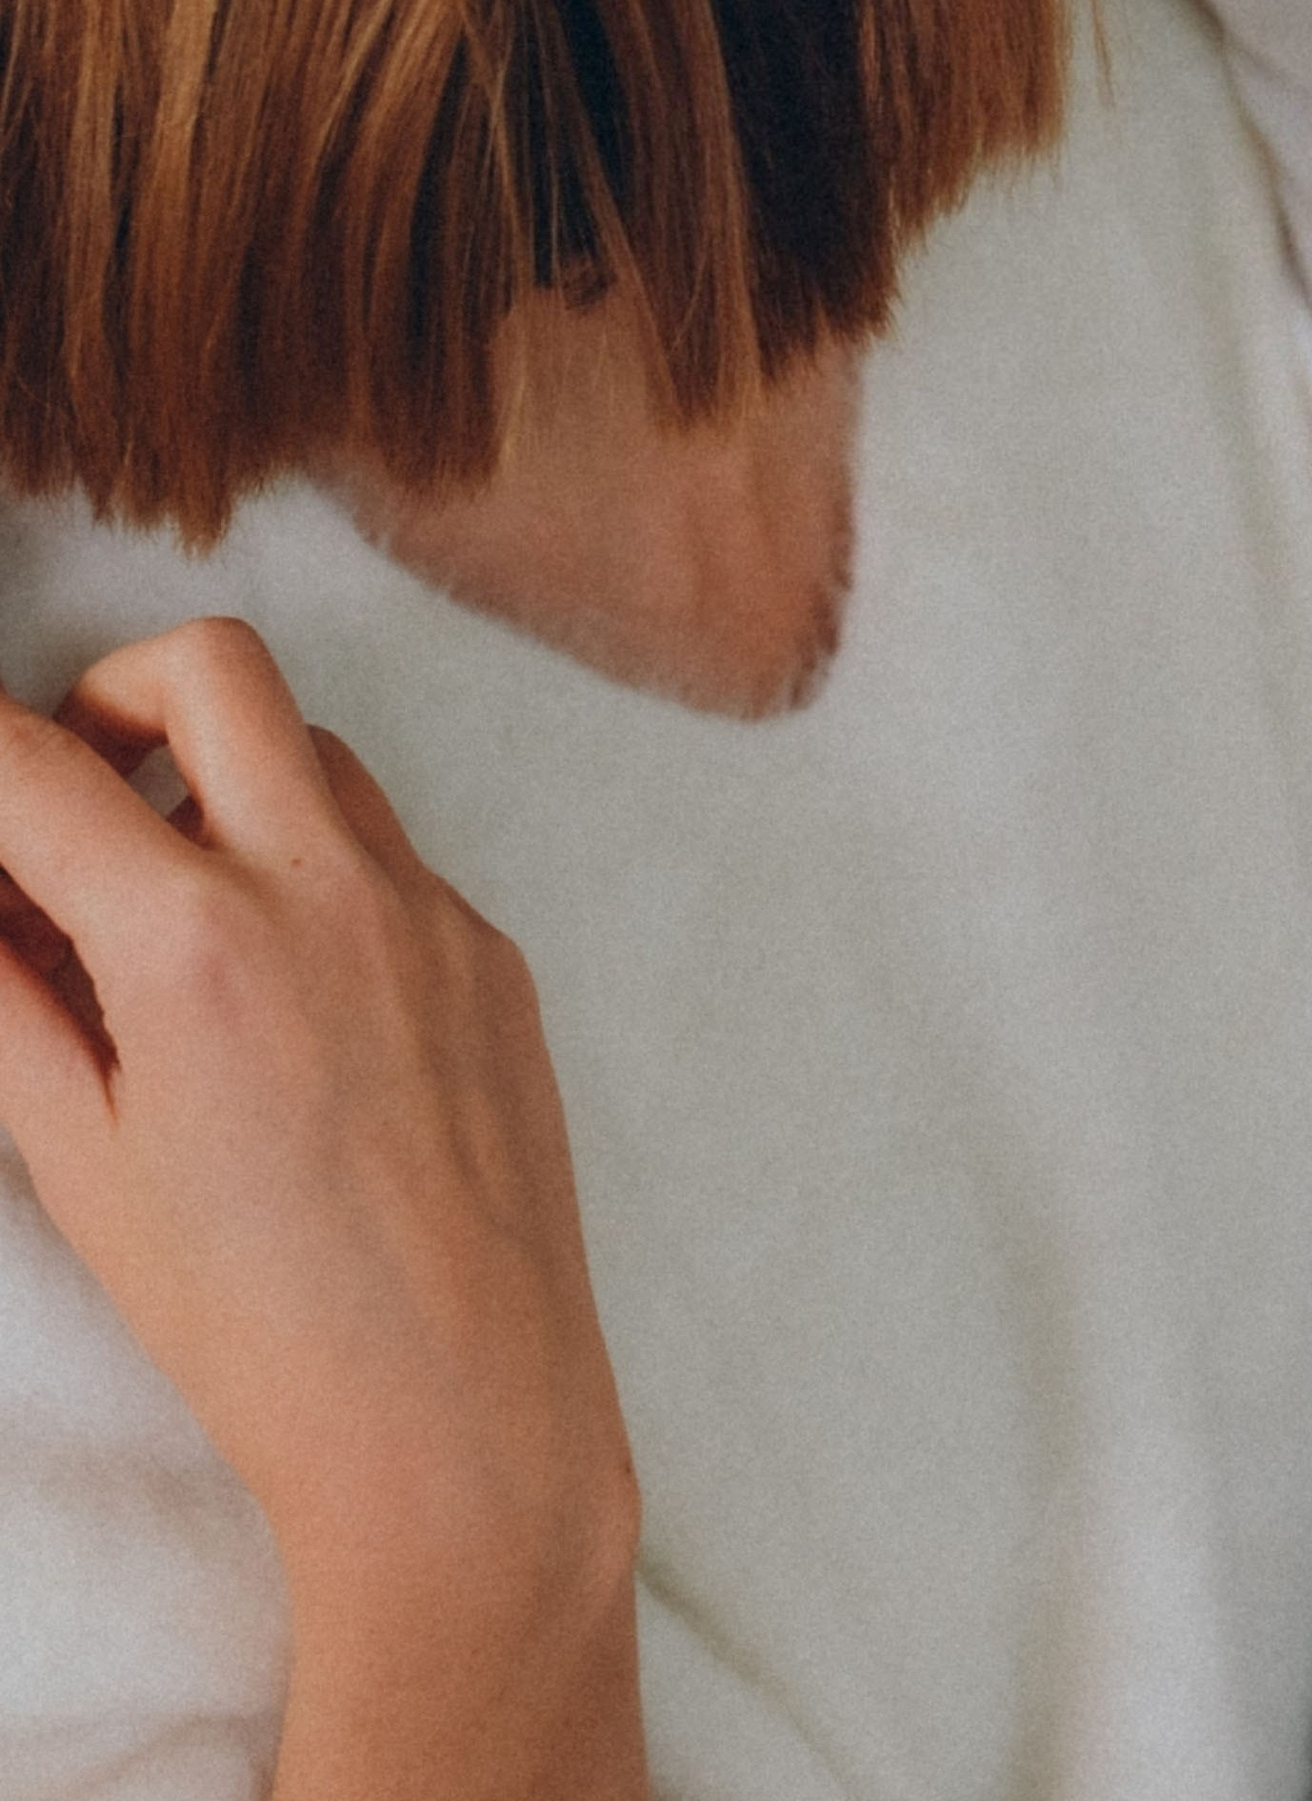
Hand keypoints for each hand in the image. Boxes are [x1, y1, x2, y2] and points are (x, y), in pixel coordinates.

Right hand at [0, 619, 644, 1799]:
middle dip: (115, 692)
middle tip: (71, 789)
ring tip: (166, 920)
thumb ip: (6, 996)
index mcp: (198, 942)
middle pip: (212, 666)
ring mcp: (429, 908)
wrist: (456, 1413)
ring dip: (225, 787)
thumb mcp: (79, 1159)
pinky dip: (312, 882)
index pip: (40, 769)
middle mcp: (326, 887)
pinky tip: (282, 1011)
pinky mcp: (494, 949)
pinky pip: (388, 857)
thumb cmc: (250, 1318)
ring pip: (314, 751)